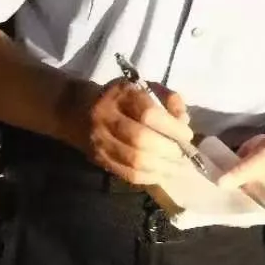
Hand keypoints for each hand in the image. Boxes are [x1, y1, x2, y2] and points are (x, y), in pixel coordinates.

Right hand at [65, 76, 198, 189]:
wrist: (77, 110)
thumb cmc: (121, 98)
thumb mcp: (144, 87)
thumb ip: (168, 99)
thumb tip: (183, 121)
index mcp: (121, 94)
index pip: (149, 114)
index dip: (172, 127)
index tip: (187, 135)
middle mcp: (107, 117)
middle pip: (141, 139)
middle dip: (168, 150)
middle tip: (185, 155)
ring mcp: (100, 141)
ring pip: (134, 160)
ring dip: (162, 167)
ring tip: (179, 168)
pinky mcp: (99, 159)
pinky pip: (127, 173)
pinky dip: (149, 177)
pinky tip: (162, 174)